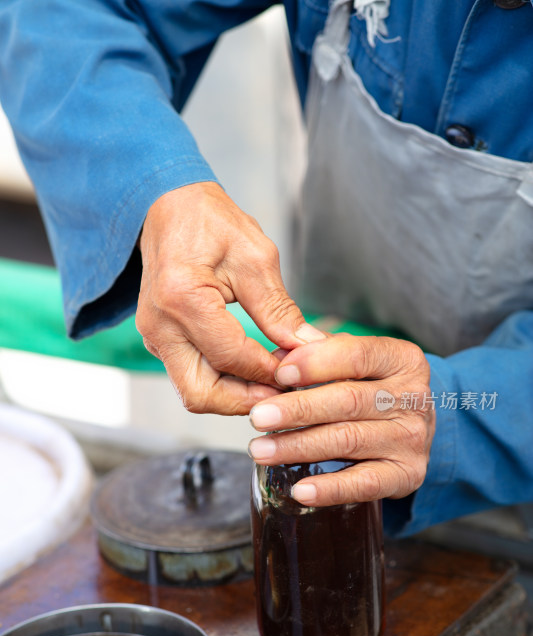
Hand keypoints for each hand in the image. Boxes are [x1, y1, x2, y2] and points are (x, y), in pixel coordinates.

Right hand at [136, 182, 323, 414]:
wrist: (171, 208)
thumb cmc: (210, 222)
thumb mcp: (256, 258)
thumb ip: (280, 309)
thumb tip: (309, 346)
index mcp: (182, 298)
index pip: (232, 357)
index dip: (270, 372)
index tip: (301, 372)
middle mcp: (160, 325)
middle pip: (201, 394)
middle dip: (246, 401)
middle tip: (284, 392)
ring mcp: (154, 337)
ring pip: (194, 393)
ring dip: (235, 397)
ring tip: (271, 384)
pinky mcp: (159, 341)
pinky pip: (190, 376)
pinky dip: (223, 383)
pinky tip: (252, 372)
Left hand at [248, 334, 434, 504]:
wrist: (410, 429)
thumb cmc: (371, 389)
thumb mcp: (353, 363)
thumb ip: (318, 353)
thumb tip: (276, 356)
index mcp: (402, 359)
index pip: (358, 355)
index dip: (316, 363)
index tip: (279, 373)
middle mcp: (413, 398)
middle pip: (349, 400)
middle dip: (298, 409)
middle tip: (258, 416)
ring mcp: (412, 438)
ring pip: (349, 440)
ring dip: (299, 446)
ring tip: (261, 450)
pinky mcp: (407, 474)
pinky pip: (365, 484)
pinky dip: (330, 489)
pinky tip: (300, 490)